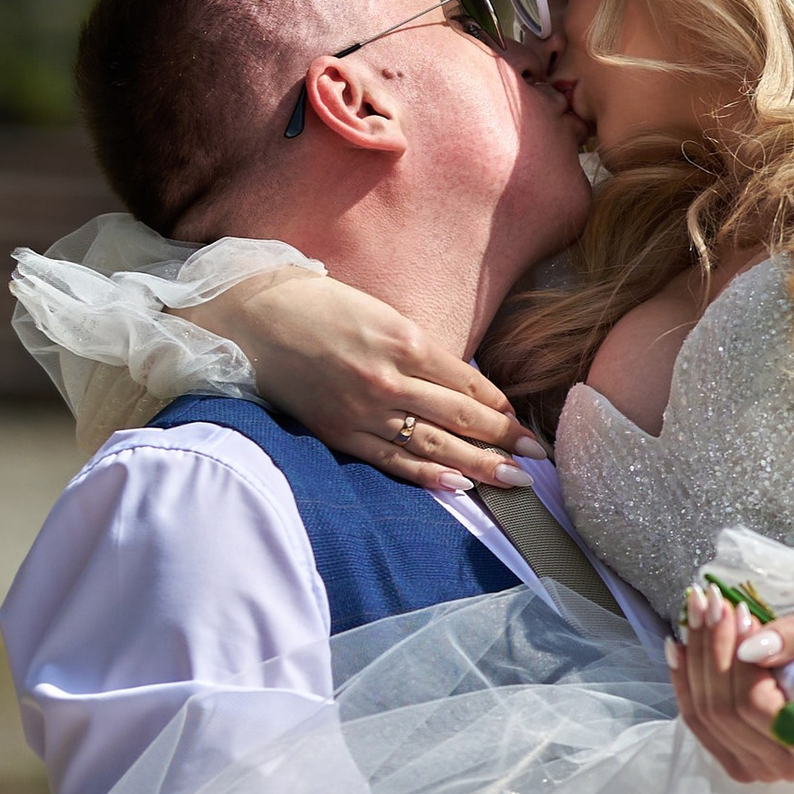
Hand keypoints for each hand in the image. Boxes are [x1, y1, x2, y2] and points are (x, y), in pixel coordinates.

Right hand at [191, 268, 531, 489]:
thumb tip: (461, 382)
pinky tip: (458, 487)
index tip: (526, 423)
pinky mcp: (339, 432)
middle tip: (539, 458)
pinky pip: (391, 460)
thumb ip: (419, 348)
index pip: (468, 381)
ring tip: (514, 481)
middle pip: (461, 416)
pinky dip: (427, 474)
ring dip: (479, 464)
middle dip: (505, 439)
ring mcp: (363, 409)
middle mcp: (389, 377)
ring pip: (433, 443)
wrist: (254, 320)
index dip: (502, 406)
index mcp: (404, 339)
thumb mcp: (380, 311)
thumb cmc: (319, 306)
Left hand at [667, 593, 793, 785]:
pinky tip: (679, 645)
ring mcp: (753, 767)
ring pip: (704, 714)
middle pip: (724, 709)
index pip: (754, 703)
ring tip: (696, 610)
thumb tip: (749, 650)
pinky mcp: (731, 758)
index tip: (737, 611)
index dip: (736, 656)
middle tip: (709, 601)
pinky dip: (684, 681)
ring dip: (695, 657)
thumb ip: (793, 639)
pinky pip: (696, 721)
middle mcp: (782, 766)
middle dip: (711, 648)